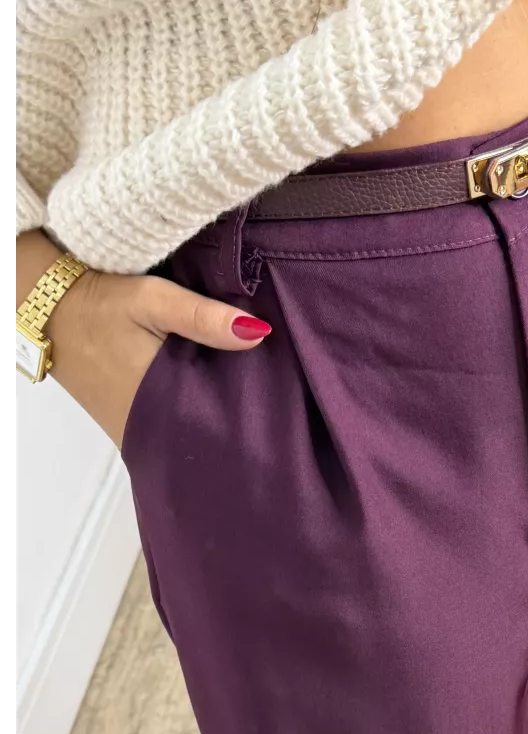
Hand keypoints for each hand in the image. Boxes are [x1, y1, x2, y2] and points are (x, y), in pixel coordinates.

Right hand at [47, 267, 270, 448]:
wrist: (46, 309)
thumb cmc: (98, 304)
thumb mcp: (151, 300)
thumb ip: (202, 317)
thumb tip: (258, 333)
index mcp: (157, 405)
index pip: (218, 426)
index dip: (249, 414)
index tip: (274, 399)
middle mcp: (146, 430)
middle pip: (205, 433)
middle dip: (234, 418)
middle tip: (266, 396)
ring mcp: (134, 432)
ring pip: (188, 433)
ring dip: (211, 416)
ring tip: (244, 396)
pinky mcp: (127, 426)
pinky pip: (169, 428)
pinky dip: (188, 414)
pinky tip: (207, 395)